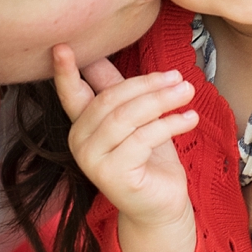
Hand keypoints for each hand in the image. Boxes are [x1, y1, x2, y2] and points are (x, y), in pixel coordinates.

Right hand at [50, 46, 198, 251]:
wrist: (161, 204)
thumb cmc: (150, 157)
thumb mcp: (136, 118)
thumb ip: (117, 90)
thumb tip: (98, 56)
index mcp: (82, 124)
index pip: (71, 93)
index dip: (65, 71)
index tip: (61, 46)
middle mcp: (79, 142)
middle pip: (110, 100)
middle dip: (146, 84)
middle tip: (178, 75)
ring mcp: (92, 160)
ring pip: (127, 117)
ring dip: (161, 100)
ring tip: (188, 91)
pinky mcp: (112, 174)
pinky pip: (143, 138)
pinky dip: (169, 124)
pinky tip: (190, 119)